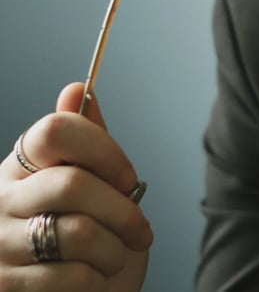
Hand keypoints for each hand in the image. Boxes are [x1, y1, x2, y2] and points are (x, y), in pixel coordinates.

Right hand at [0, 83, 151, 290]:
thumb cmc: (91, 238)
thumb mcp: (96, 185)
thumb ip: (89, 143)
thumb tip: (76, 88)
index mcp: (23, 165)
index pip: (54, 131)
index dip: (102, 149)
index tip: (129, 177)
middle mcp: (0, 199)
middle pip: (74, 184)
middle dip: (124, 212)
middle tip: (142, 231)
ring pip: (78, 232)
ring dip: (115, 250)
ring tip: (117, 257)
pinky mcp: (6, 285)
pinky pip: (72, 275)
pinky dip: (99, 280)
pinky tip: (96, 281)